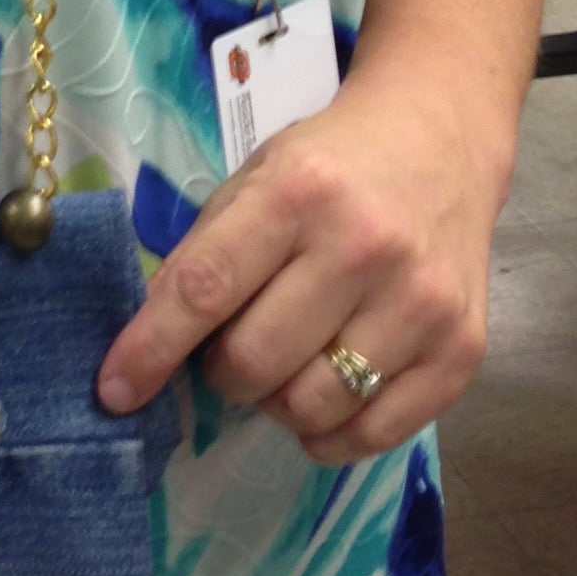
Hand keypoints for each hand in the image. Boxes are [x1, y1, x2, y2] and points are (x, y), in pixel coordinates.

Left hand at [94, 55, 509, 464]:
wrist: (440, 141)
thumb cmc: (330, 165)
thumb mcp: (255, 181)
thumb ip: (205, 257)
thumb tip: (147, 352)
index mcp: (298, 193)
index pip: (205, 288)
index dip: (151, 348)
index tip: (114, 391)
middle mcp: (364, 246)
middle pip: (254, 362)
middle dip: (222, 373)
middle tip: (232, 350)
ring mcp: (420, 302)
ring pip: (310, 408)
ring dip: (276, 404)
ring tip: (286, 366)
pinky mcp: (462, 348)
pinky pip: (374, 433)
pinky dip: (331, 435)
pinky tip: (325, 400)